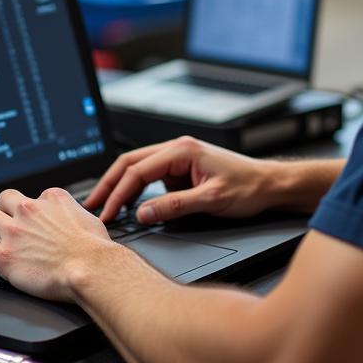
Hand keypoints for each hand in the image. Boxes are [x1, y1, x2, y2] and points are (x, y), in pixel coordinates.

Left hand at [0, 187, 112, 301]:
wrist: (91, 268)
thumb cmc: (96, 250)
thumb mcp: (89, 218)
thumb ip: (75, 215)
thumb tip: (76, 222)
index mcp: (52, 198)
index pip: (33, 196)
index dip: (31, 211)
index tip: (31, 223)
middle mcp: (30, 209)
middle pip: (4, 198)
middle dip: (2, 211)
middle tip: (3, 226)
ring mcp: (15, 231)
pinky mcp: (4, 255)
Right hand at [84, 136, 279, 224]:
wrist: (270, 185)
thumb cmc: (249, 187)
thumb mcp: (211, 200)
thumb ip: (174, 206)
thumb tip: (142, 213)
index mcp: (181, 150)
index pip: (138, 169)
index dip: (118, 192)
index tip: (107, 212)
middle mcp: (177, 150)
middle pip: (131, 163)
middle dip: (109, 185)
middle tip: (92, 205)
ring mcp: (178, 159)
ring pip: (139, 169)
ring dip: (121, 187)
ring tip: (105, 206)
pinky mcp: (182, 171)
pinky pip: (152, 178)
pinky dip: (137, 191)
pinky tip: (129, 205)